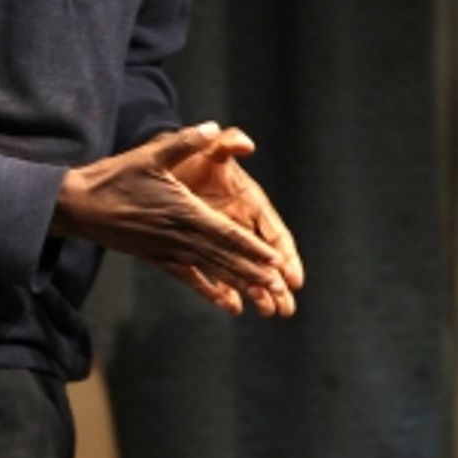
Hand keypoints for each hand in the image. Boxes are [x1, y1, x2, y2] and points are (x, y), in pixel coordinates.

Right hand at [51, 123, 292, 312]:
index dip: (252, 248)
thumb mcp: (150, 153)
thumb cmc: (115, 177)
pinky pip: (187, 277)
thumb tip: (213, 127)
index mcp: (183, 210)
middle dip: (253, 272)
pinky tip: (224, 302)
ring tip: (262, 295)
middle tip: (279, 287)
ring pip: (210, 269)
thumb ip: (184, 141)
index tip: (275, 261)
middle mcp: (179, 235)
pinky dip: (207, 289)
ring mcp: (167, 250)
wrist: (79, 206)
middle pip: (223, 256)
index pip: (226, 233)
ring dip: (237, 282)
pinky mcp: (156, 257)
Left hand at [169, 125, 303, 316]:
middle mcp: (240, 223)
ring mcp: (220, 237)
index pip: (273, 232)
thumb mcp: (210, 148)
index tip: (293, 277)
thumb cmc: (192, 157)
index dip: (284, 254)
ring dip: (255, 290)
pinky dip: (223, 290)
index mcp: (249, 202)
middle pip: (262, 258)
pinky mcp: (199, 245)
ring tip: (268, 313)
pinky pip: (214, 272)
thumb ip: (228, 144)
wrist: (163, 165)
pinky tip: (232, 307)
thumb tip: (246, 144)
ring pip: (242, 269)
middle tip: (287, 308)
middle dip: (276, 283)